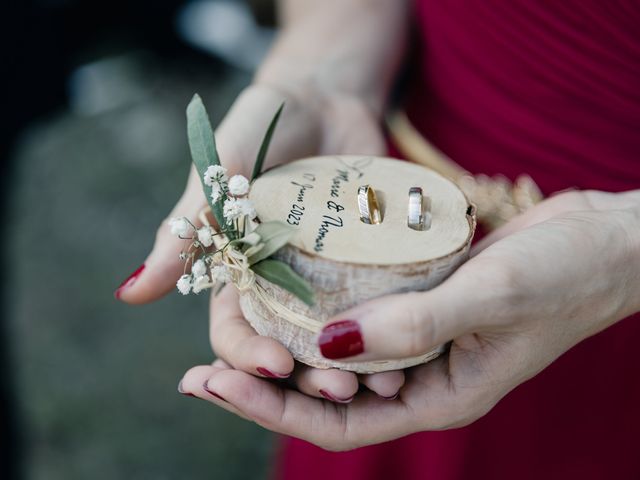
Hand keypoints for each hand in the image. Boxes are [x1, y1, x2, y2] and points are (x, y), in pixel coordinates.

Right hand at [116, 82, 405, 406]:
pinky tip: (416, 344)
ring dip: (356, 364)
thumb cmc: (262, 126)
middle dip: (309, 376)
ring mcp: (328, 277)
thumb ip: (183, 231)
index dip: (248, 355)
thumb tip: (128, 294)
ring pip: (336, 337)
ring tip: (384, 382)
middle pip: (289, 348)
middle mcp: (282, 283)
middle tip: (342, 390)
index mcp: (237, 272)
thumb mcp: (218, 173)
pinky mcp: (369, 263)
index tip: (275, 365)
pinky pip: (380, 304)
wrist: (327, 97)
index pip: (233, 333)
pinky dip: (392, 326)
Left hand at [178, 189, 639, 450]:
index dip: (273, 409)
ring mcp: (420, 339)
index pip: (339, 422)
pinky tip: (287, 290)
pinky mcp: (421, 302)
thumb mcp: (492, 297)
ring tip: (230, 332)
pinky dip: (322, 308)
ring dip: (285, 347)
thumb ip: (414, 325)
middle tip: (198, 371)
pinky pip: (360, 315)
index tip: (214, 385)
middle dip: (263, 386)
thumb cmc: (566, 274)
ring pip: (337, 356)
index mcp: (440, 394)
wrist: (605, 242)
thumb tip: (327, 348)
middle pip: (326, 395)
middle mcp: (422, 374)